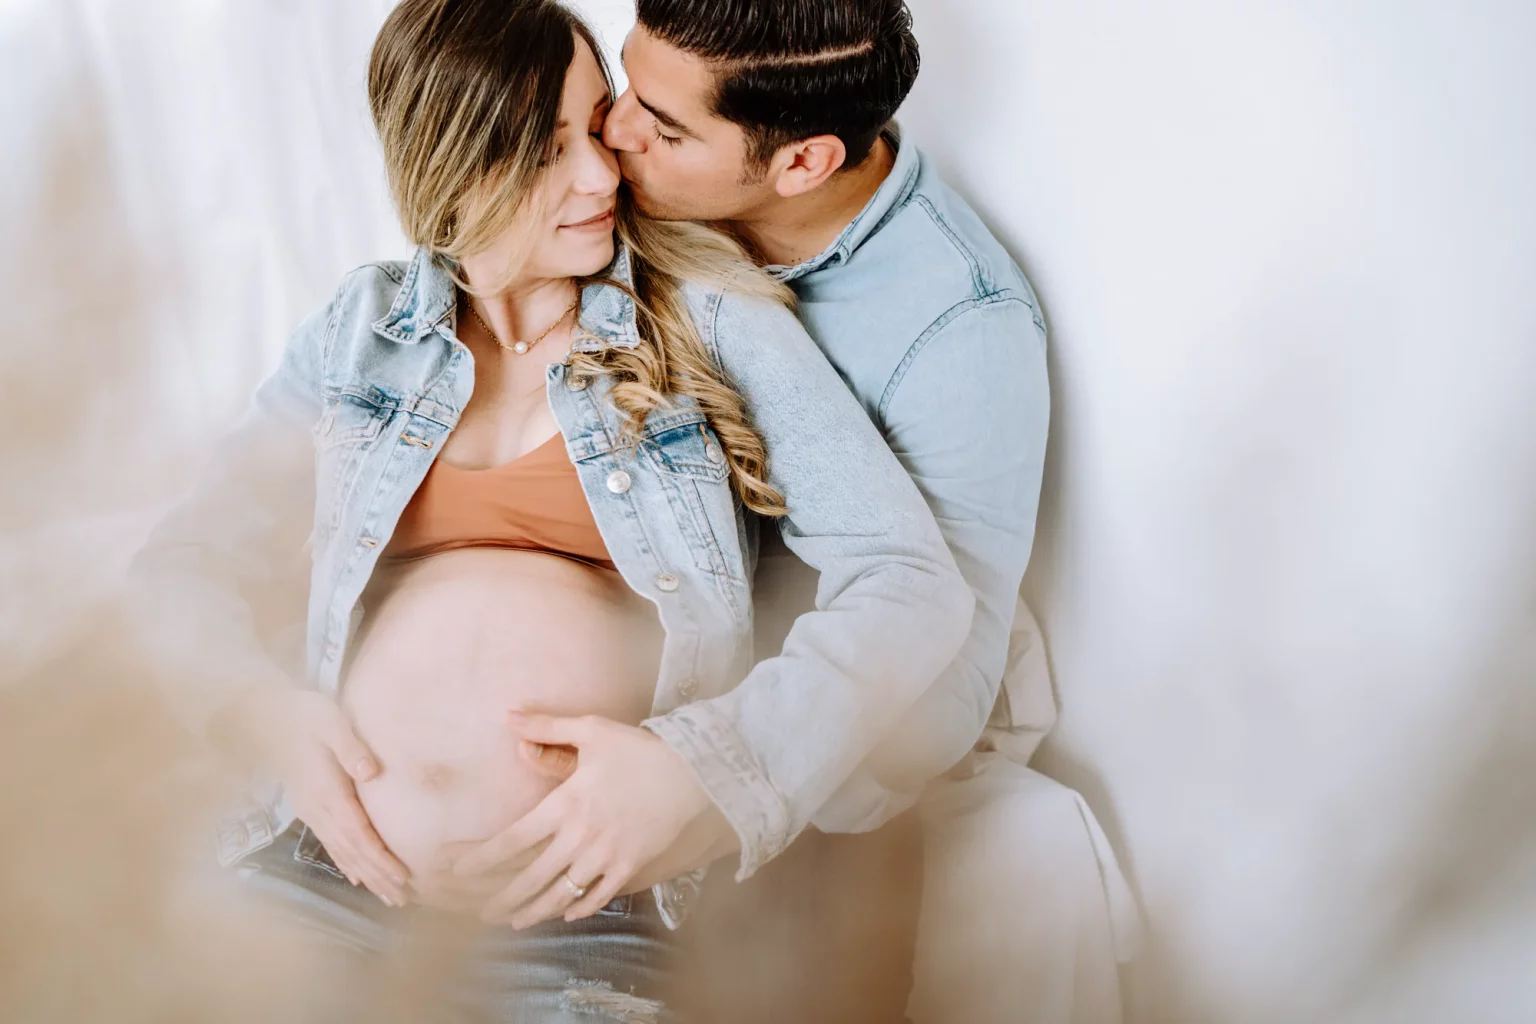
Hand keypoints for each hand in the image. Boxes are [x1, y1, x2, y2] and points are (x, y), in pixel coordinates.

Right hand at [217, 686, 408, 906]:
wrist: (265, 716)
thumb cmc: (303, 715)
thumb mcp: (328, 721)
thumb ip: (350, 747)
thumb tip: (370, 773)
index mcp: (327, 793)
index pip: (359, 836)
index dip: (380, 859)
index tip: (403, 877)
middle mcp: (318, 810)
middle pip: (353, 852)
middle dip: (378, 877)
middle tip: (403, 899)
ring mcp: (312, 811)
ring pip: (342, 852)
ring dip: (366, 875)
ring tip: (389, 896)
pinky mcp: (311, 807)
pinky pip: (331, 842)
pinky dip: (347, 862)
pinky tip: (357, 876)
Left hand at [449, 711, 728, 927]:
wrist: (694, 774)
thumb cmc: (640, 750)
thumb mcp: (592, 730)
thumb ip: (548, 726)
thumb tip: (509, 717)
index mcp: (565, 804)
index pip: (512, 839)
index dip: (482, 859)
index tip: (457, 871)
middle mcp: (580, 837)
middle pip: (530, 876)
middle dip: (499, 897)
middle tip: (476, 913)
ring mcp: (605, 856)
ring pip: (560, 893)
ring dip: (532, 910)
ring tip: (512, 921)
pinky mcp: (630, 867)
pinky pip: (598, 895)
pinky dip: (578, 908)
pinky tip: (564, 914)